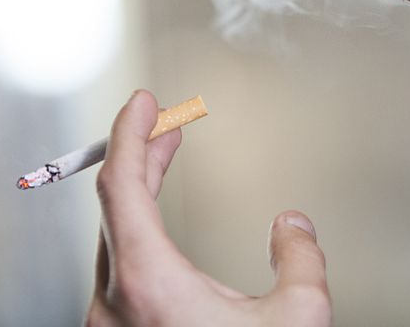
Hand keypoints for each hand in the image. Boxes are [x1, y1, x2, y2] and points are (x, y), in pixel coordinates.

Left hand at [86, 90, 330, 326]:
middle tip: (161, 120)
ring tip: (160, 157)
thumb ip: (300, 261)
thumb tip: (293, 227)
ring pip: (114, 236)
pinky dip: (135, 228)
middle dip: (140, 153)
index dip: (129, 133)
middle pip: (115, 205)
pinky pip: (117, 266)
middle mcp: (113, 302)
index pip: (120, 185)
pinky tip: (154, 222)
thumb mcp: (296, 318)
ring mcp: (109, 322)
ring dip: (137, 191)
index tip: (141, 104)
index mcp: (147, 284)